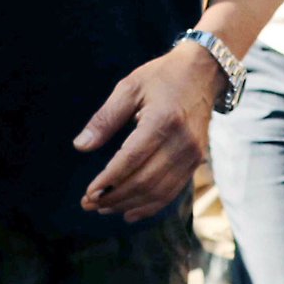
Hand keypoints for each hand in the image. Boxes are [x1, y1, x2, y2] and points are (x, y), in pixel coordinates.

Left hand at [73, 41, 222, 222]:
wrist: (203, 72)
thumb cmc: (162, 76)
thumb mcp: (129, 87)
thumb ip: (105, 118)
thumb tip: (81, 146)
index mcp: (162, 120)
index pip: (131, 160)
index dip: (109, 180)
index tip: (89, 193)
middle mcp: (181, 142)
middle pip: (144, 181)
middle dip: (114, 197)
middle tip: (89, 203)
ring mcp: (192, 154)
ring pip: (158, 192)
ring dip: (129, 204)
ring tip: (104, 208)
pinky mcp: (197, 161)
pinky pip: (172, 191)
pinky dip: (150, 206)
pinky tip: (130, 211)